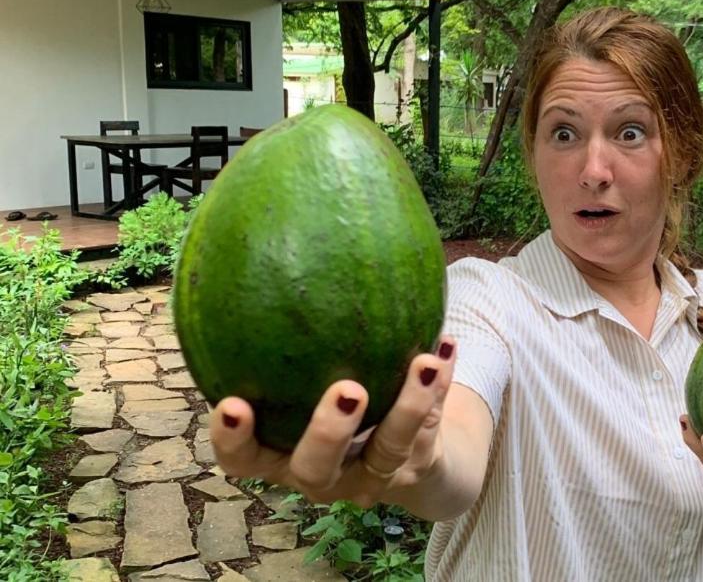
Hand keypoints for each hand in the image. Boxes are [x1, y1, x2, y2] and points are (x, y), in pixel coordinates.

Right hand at [210, 337, 457, 505]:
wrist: (401, 451)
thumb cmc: (323, 393)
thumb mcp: (298, 372)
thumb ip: (281, 335)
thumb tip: (269, 252)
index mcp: (278, 453)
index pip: (243, 457)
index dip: (231, 440)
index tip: (233, 404)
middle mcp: (321, 473)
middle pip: (316, 468)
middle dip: (329, 433)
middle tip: (348, 390)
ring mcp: (369, 476)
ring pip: (386, 451)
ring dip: (407, 407)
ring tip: (424, 363)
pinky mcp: (414, 466)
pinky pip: (432, 424)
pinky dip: (441, 384)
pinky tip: (445, 345)